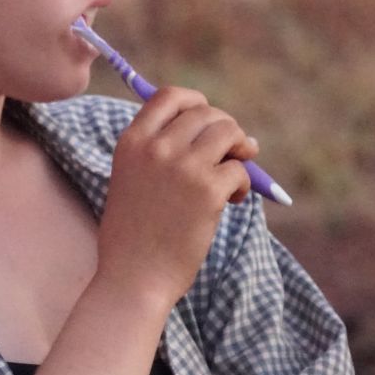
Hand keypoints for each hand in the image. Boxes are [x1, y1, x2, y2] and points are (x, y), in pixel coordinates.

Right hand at [96, 86, 256, 307]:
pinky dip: (244, 183)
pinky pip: (240, 169)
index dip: (195, 102)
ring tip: (234, 177)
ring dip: (240, 150)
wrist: (134, 277)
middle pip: (206, 113)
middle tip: (233, 152)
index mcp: (132, 142)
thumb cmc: (134, 235)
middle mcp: (157, 147)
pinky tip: (232, 202)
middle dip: (226, 129)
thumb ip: (159, 151)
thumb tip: (216, 130)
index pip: (169, 96)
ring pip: (229, 133)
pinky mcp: (208, 191)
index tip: (208, 117)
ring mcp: (183, 167)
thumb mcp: (130, 179)